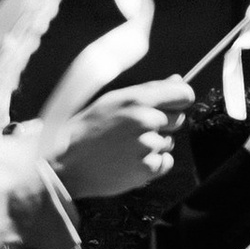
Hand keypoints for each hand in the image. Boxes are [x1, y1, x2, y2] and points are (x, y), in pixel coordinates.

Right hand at [55, 81, 188, 198]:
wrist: (66, 163)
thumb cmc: (88, 129)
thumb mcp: (113, 101)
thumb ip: (149, 90)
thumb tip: (178, 79)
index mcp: (136, 99)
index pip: (183, 94)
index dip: (181, 99)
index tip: (174, 104)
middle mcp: (145, 121)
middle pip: (178, 119)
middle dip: (163, 123)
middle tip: (134, 129)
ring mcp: (147, 146)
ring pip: (169, 142)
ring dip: (155, 144)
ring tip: (126, 146)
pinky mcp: (147, 169)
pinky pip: (166, 162)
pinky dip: (153, 163)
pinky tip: (131, 160)